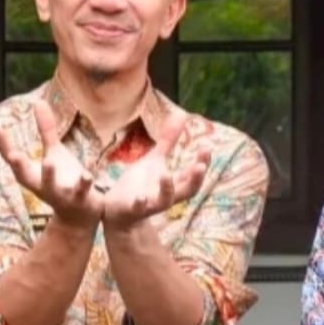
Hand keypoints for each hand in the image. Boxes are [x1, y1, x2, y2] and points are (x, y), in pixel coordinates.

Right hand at [0, 100, 102, 228]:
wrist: (81, 217)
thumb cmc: (64, 181)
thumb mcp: (54, 153)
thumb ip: (46, 130)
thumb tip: (37, 102)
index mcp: (33, 175)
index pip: (13, 159)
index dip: (4, 146)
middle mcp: (42, 186)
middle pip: (25, 177)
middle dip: (18, 165)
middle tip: (12, 154)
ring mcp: (60, 194)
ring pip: (52, 186)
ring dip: (49, 175)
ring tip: (49, 162)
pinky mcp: (80, 199)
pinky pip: (81, 191)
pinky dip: (84, 184)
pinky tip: (87, 174)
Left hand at [101, 113, 209, 230]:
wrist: (116, 210)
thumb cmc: (139, 184)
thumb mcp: (155, 160)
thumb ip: (169, 140)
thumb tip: (183, 114)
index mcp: (173, 183)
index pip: (194, 174)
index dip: (203, 162)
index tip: (207, 146)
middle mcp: (166, 195)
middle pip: (188, 190)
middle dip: (196, 179)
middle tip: (201, 165)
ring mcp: (150, 204)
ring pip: (165, 201)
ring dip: (167, 189)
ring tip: (166, 174)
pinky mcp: (132, 210)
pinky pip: (137, 209)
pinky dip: (139, 204)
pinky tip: (139, 197)